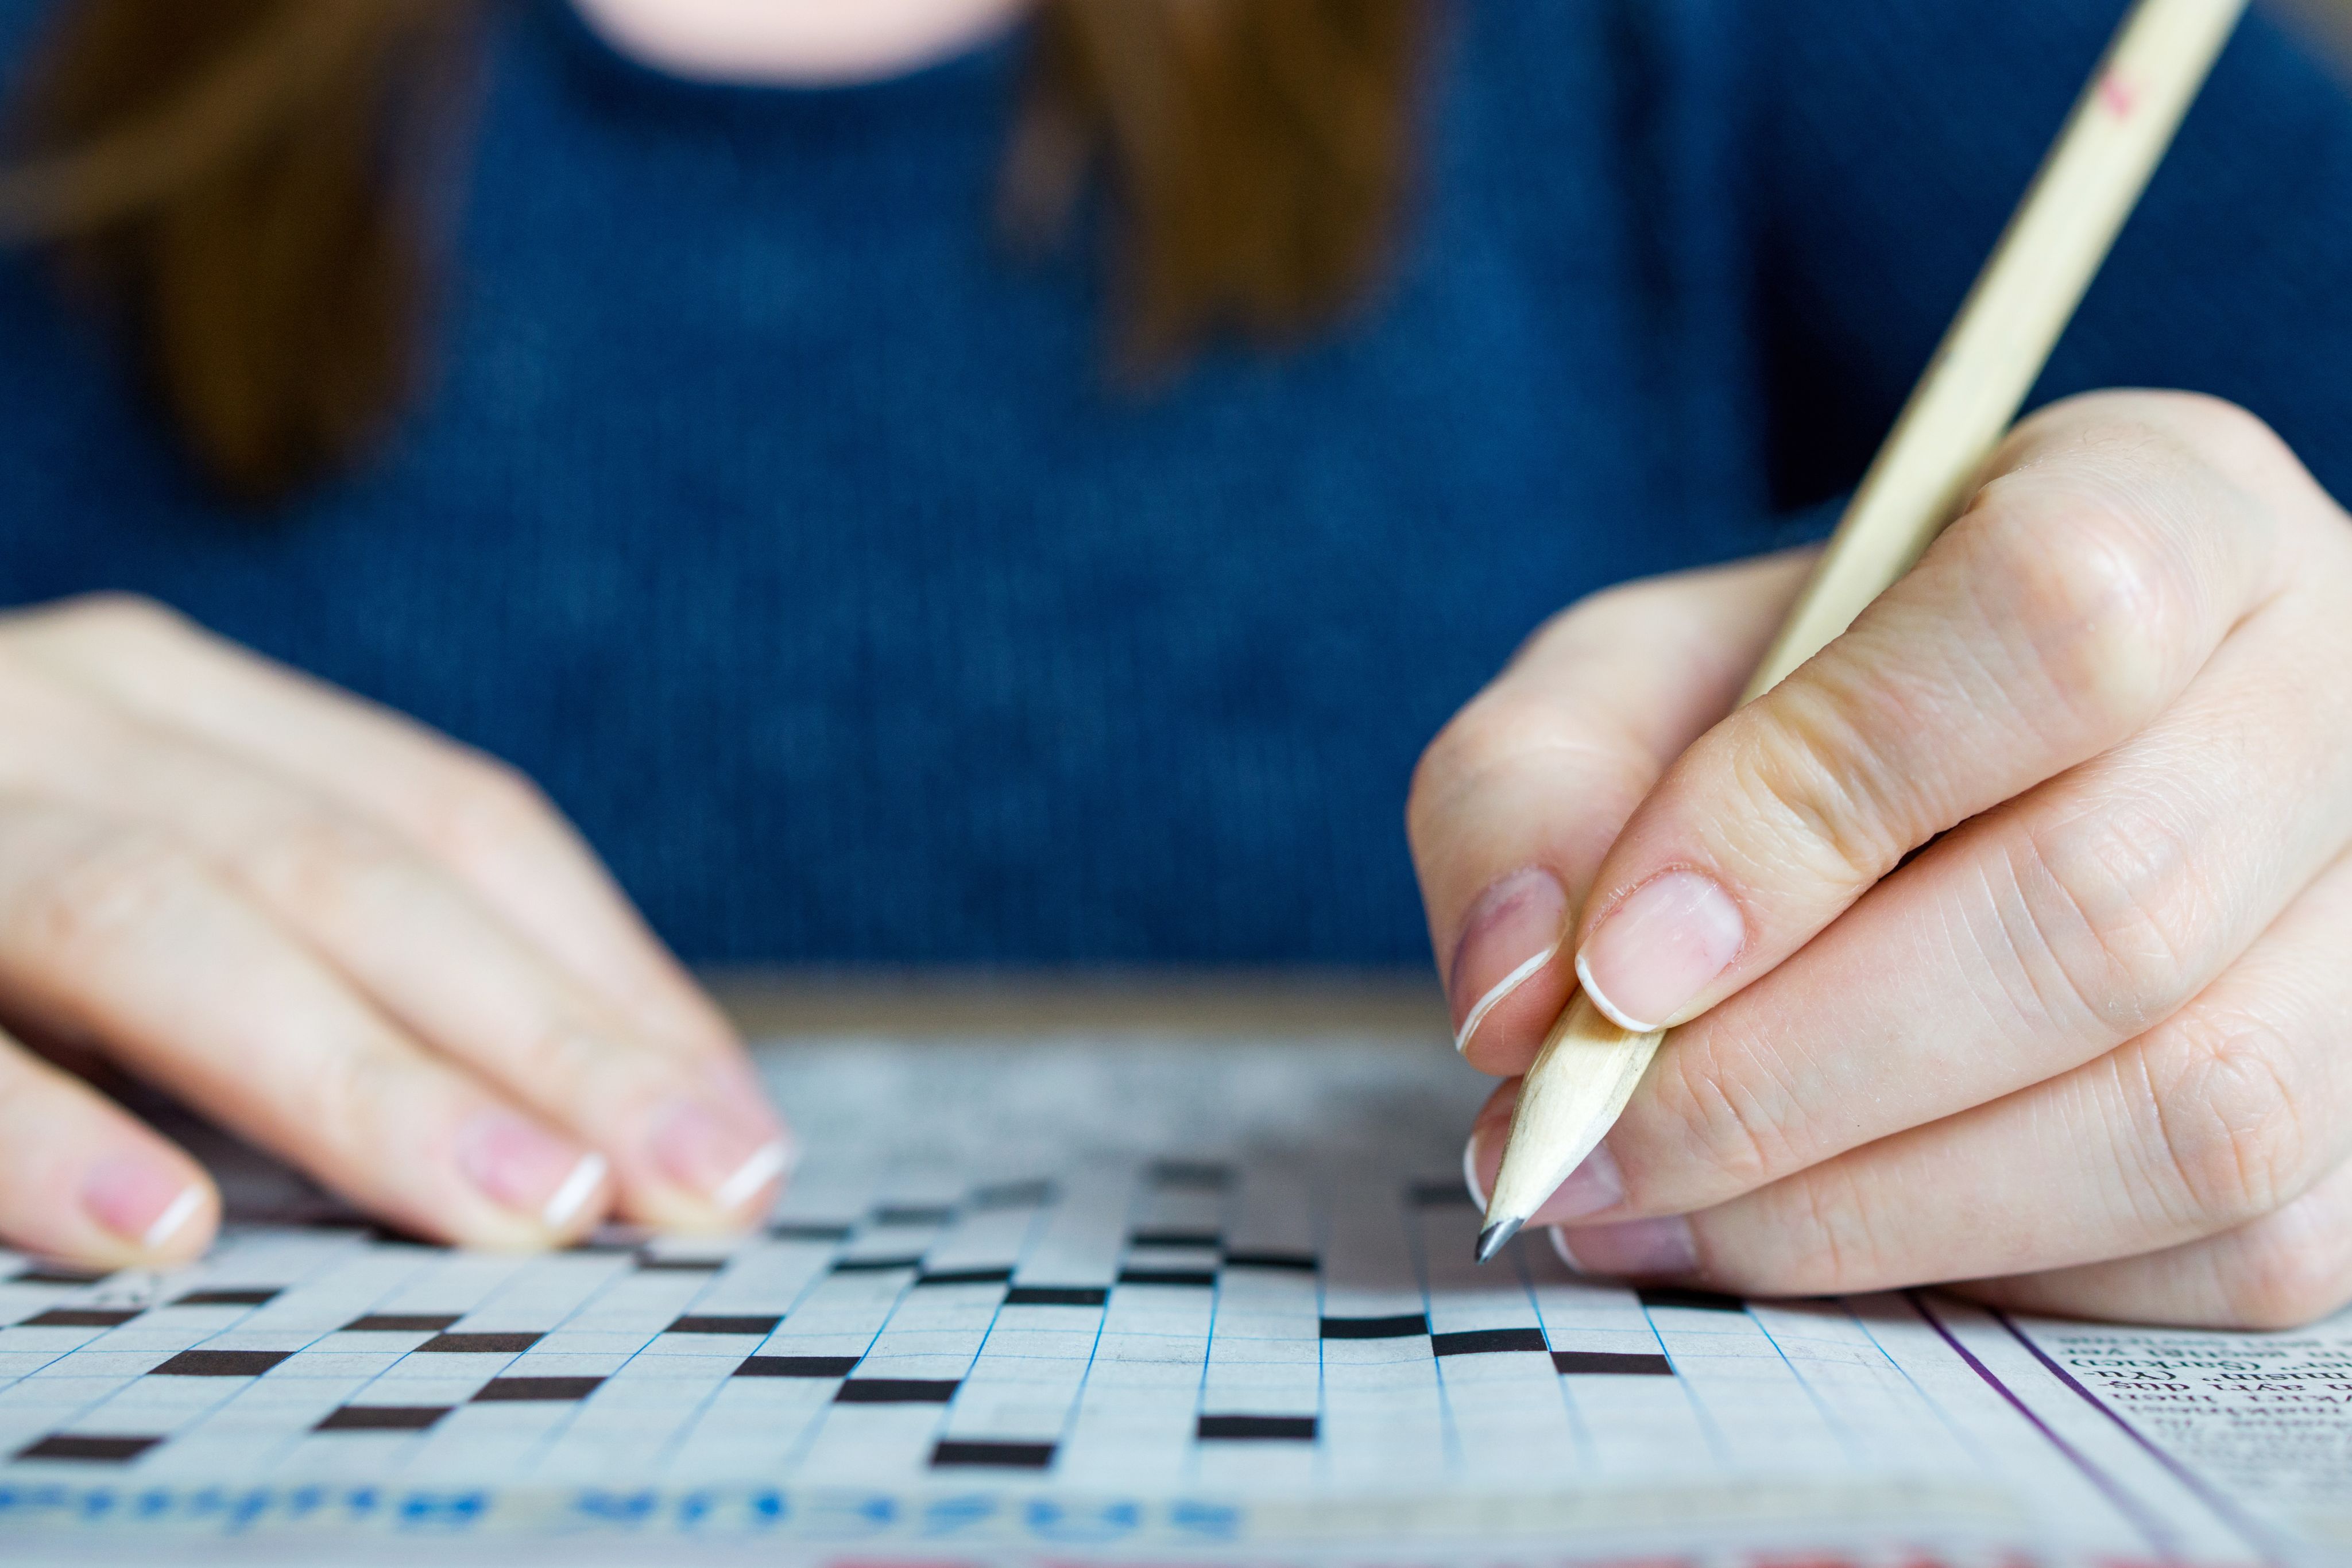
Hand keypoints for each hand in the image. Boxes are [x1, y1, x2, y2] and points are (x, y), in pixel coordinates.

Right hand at [0, 596, 788, 1267]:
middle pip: (353, 875)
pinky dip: (47, 1128)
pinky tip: (164, 1229)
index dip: (608, 974)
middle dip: (543, 1039)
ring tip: (525, 1208)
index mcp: (180, 707)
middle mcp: (73, 719)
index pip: (455, 824)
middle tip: (693, 1187)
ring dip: (362, 1080)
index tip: (733, 1131)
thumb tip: (576, 1137)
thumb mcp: (141, 870)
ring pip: (164, 921)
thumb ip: (312, 955)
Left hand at [1411, 391, 2351, 1328]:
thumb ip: (1532, 793)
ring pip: (2188, 1113)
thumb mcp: (1631, 684)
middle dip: (1789, 1074)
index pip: (2048, 621)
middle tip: (1580, 1144)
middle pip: (2106, 908)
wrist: (1964, 791)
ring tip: (1655, 1208)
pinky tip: (1812, 1233)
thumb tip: (1517, 999)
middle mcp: (2326, 695)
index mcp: (2162, 509)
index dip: (1810, 810)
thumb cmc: (1795, 711)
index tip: (1616, 962)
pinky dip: (1981, 1269)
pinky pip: (2225, 1252)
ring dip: (1869, 1205)